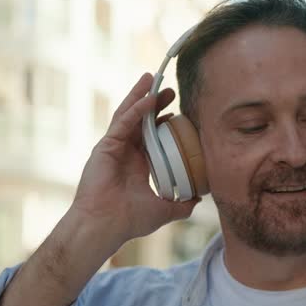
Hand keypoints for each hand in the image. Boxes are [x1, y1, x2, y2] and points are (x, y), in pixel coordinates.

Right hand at [70, 73, 198, 249]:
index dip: (163, 123)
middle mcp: (124, 153)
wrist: (105, 227)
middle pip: (140, 120)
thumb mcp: (164, 210)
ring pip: (128, 114)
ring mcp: (113, 148)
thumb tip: (199, 198)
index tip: (179, 113)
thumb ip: (182, 204)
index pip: (151, 137)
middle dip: (154, 103)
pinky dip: (136, 109)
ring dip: (141, 96)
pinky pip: (123, 122)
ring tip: (153, 79)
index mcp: (137, 164)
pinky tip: (149, 98)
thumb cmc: (129, 221)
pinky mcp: (106, 146)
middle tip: (171, 90)